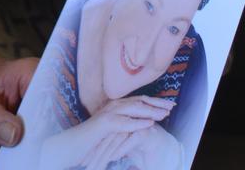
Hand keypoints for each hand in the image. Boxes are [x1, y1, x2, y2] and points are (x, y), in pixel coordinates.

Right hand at [40, 95, 173, 168]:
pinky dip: (138, 122)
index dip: (155, 101)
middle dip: (157, 103)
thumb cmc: (91, 140)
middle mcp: (112, 106)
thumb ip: (124, 123)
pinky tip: (150, 123)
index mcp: (114, 106)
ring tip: (165, 114)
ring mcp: (107, 113)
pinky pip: (124, 122)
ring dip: (151, 110)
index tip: (169, 104)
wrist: (72, 144)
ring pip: (133, 108)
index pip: (138, 100)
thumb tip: (144, 123)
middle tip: (172, 106)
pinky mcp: (104, 124)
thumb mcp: (111, 130)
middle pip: (139, 100)